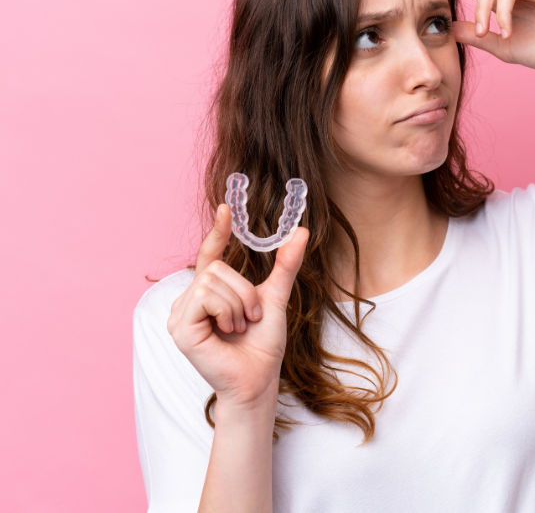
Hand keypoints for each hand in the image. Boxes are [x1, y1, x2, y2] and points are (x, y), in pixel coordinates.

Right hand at [167, 204, 308, 408]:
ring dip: (238, 303)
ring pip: (211, 280)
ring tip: (240, 326)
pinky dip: (226, 311)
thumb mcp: (276, 297)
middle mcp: (189, 301)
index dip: (217, 232)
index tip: (226, 209)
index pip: (209, 255)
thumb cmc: (263, 345)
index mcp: (209, 293)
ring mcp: (180, 315)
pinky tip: (228, 331)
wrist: (259, 379)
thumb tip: (300, 231)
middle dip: (243, 291)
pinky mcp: (180, 328)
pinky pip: (205, 297)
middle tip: (250, 317)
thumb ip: (285, 265)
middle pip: (216, 268)